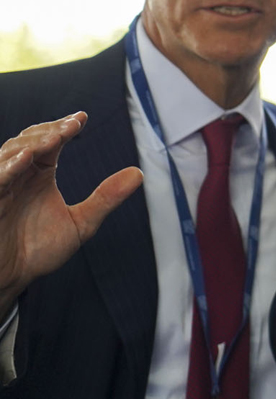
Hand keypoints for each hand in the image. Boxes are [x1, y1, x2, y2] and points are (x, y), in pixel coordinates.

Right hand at [0, 113, 141, 315]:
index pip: (50, 142)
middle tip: (72, 126)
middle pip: (29, 141)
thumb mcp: (80, 223)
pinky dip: (8, 167)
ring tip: (55, 137)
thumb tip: (138, 173)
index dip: (63, 128)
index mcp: (38, 175)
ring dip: (32, 143)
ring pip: (10, 153)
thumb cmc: (36, 251)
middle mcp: (18, 175)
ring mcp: (0, 186)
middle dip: (50, 131)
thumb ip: (106, 198)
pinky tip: (26, 158)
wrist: (9, 279)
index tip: (82, 119)